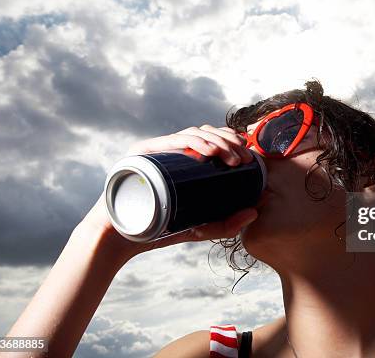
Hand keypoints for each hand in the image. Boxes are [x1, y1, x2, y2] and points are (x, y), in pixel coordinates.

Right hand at [76, 125, 258, 261]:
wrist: (120, 240)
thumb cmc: (159, 230)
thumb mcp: (200, 227)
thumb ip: (226, 223)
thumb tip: (255, 211)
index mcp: (183, 160)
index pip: (211, 141)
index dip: (232, 142)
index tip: (248, 157)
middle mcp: (170, 150)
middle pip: (205, 133)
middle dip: (229, 142)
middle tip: (244, 160)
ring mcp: (156, 149)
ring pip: (192, 133)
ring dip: (216, 142)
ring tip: (232, 159)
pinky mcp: (142, 152)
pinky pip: (171, 141)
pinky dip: (193, 143)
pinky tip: (210, 153)